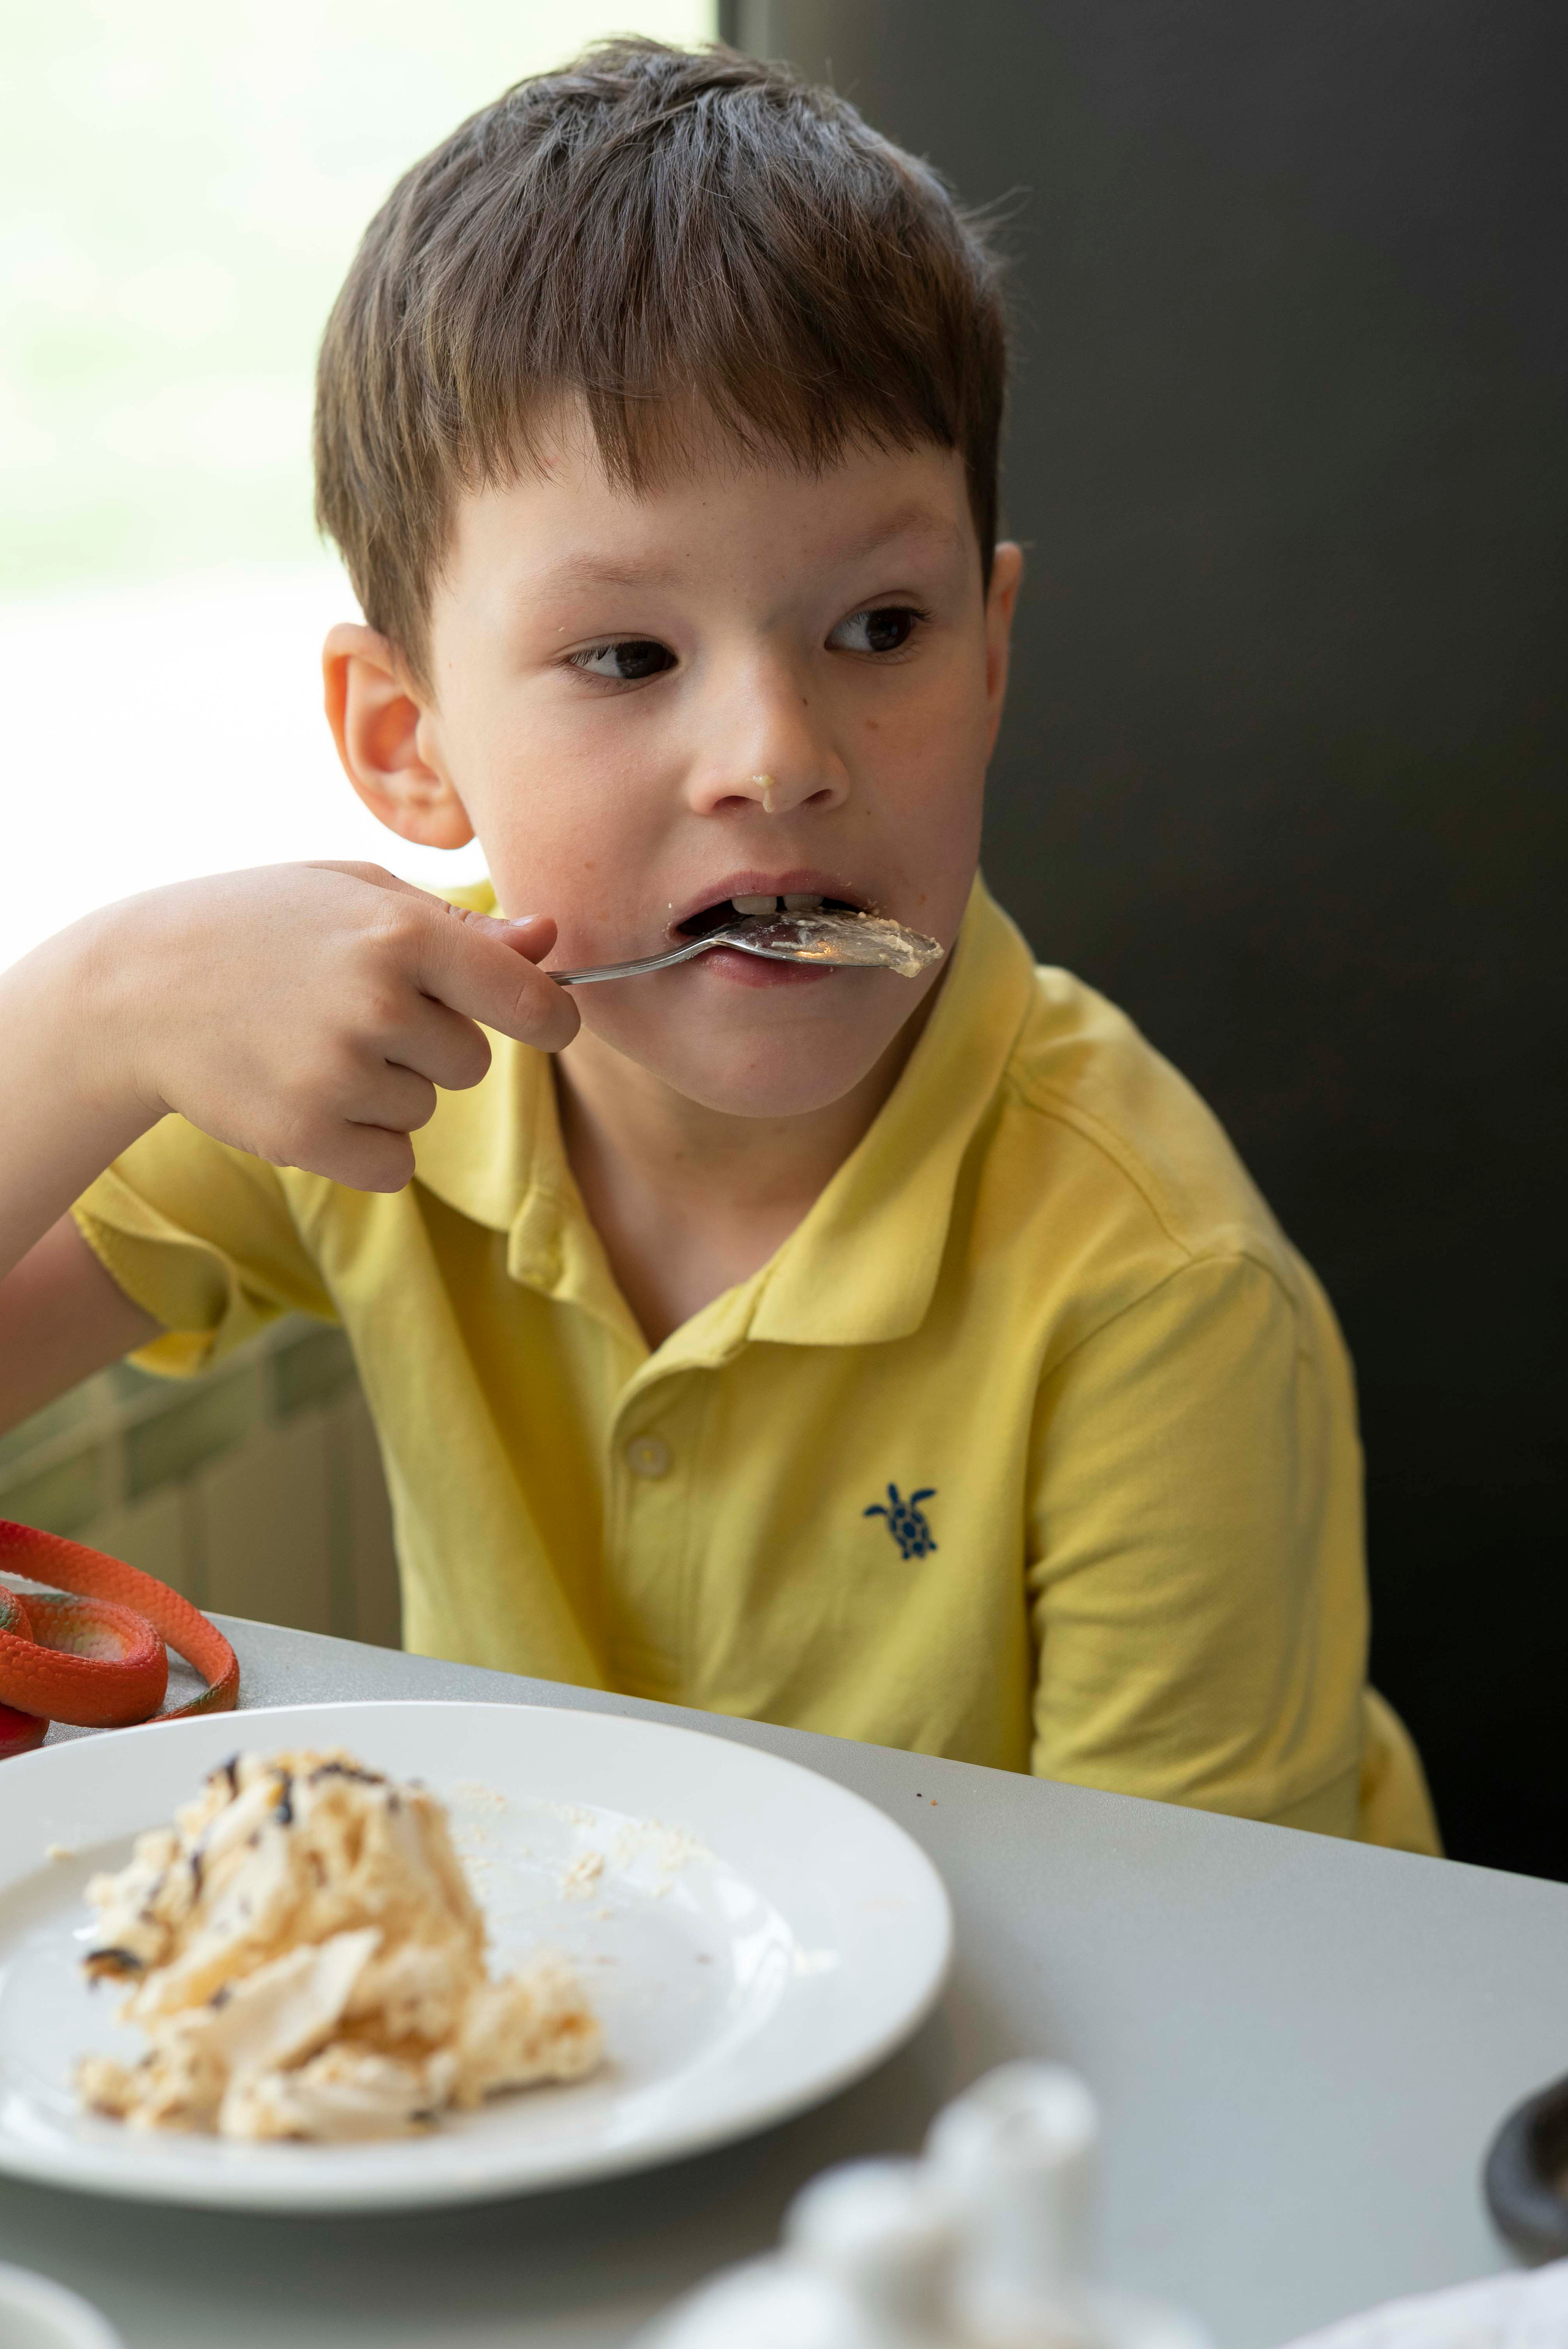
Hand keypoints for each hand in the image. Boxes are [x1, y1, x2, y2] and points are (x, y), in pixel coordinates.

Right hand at [85, 862, 578, 1192]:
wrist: (135, 989)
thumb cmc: (259, 926)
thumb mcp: (354, 894)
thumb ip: (459, 926)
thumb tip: (550, 941)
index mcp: (401, 933)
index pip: (528, 1000)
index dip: (551, 1019)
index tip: (550, 1024)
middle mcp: (377, 1005)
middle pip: (472, 1063)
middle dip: (431, 1045)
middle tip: (351, 1011)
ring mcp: (339, 1076)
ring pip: (426, 1110)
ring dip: (387, 1091)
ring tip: (311, 1044)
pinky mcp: (306, 1137)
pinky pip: (393, 1164)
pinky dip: (364, 1145)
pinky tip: (309, 1096)